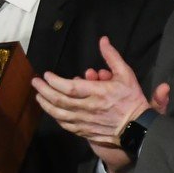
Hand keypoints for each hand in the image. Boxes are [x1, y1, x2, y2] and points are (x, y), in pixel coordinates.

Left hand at [32, 36, 170, 148]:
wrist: (138, 128)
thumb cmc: (131, 99)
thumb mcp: (126, 74)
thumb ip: (112, 57)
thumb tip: (103, 40)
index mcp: (98, 93)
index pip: (70, 88)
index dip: (55, 81)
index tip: (47, 75)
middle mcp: (88, 108)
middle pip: (59, 100)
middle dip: (44, 90)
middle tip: (35, 82)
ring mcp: (85, 121)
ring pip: (59, 114)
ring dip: (45, 104)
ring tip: (38, 96)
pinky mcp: (85, 131)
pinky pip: (66, 125)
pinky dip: (56, 117)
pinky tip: (51, 110)